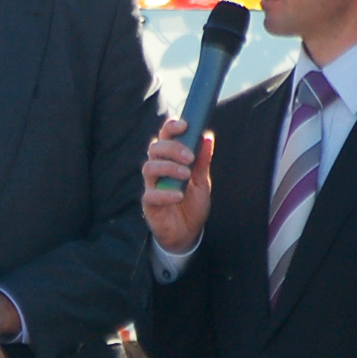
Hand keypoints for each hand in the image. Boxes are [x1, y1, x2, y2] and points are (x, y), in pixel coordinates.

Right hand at [141, 118, 212, 254]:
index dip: (171, 127)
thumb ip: (203, 160)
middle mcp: (158, 169)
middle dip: (172, 148)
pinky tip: (179, 195)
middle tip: (190, 157)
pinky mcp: (149, 204)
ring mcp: (152, 186)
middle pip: (155, 149)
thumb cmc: (192, 204)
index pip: (164, 137)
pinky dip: (165, 193)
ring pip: (149, 168)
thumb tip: (207, 137)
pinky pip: (151, 194)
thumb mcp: (202, 181)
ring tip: (185, 174)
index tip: (184, 125)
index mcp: (169, 159)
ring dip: (168, 167)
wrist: (188, 233)